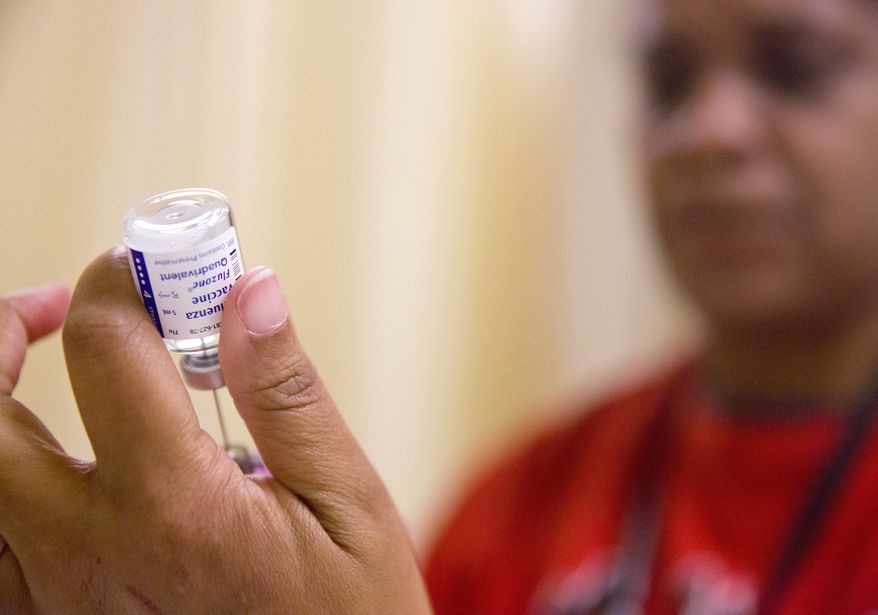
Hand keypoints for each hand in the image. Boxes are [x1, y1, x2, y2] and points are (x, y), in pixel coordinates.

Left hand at [0, 249, 431, 613]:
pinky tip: (46, 462)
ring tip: (41, 365)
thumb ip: (287, 393)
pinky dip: (7, 478)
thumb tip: (250, 291)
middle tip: (56, 309)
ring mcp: (58, 599)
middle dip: (2, 333)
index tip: (154, 271)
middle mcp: (91, 555)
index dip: (123, 283)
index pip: (106, 350)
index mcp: (174, 507)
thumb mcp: (346, 500)